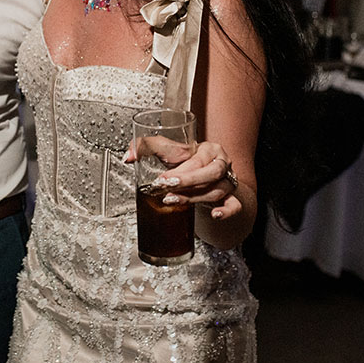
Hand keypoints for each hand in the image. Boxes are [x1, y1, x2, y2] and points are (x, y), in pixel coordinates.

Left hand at [127, 139, 241, 220]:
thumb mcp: (168, 151)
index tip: (162, 179)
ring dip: (194, 197)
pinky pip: (235, 205)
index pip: (196, 159)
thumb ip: (146, 147)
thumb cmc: (186, 162)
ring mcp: (228, 182)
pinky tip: (215, 214)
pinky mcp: (231, 198)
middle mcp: (221, 163)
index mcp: (208, 149)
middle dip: (188, 182)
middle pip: (211, 172)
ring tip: (174, 201)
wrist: (205, 177)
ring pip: (217, 190)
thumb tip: (128, 157)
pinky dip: (226, 210)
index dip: (179, 170)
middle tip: (167, 187)